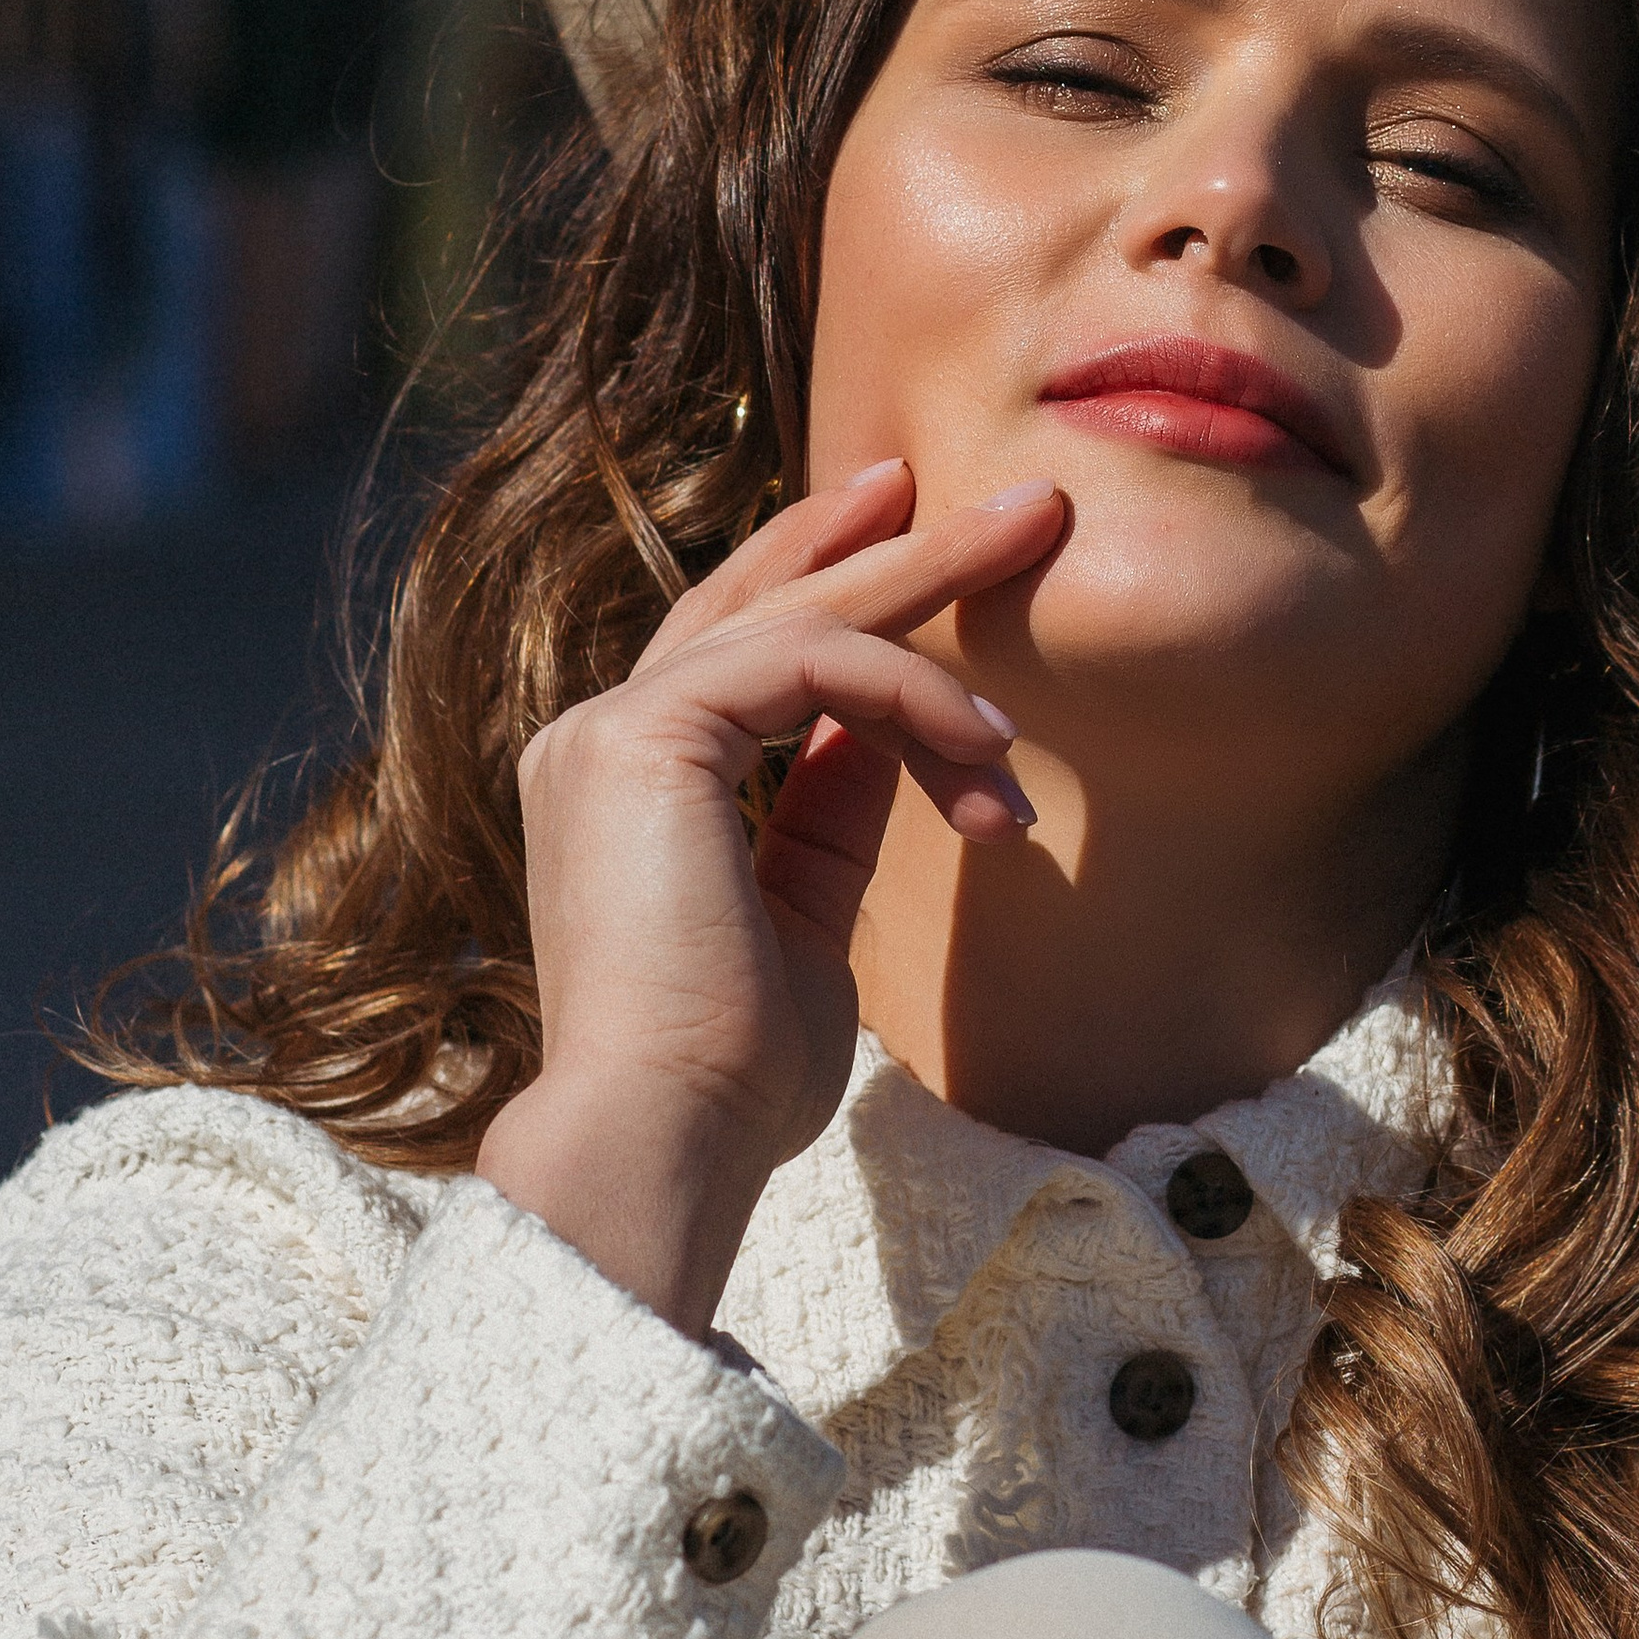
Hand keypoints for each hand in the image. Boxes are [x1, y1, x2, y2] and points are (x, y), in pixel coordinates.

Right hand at [477, 457, 1064, 1333]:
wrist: (666, 1141)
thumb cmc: (734, 1080)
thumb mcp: (804, 921)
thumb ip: (828, 821)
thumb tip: (886, 742)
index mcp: (625, 788)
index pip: (736, 652)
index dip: (832, 585)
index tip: (924, 536)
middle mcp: (597, 743)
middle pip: (761, 606)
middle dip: (889, 542)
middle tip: (1012, 498)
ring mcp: (606, 733)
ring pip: (795, 620)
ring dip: (931, 595)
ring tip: (1041, 566)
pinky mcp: (641, 740)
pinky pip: (811, 667)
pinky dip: (914, 696)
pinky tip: (990, 749)